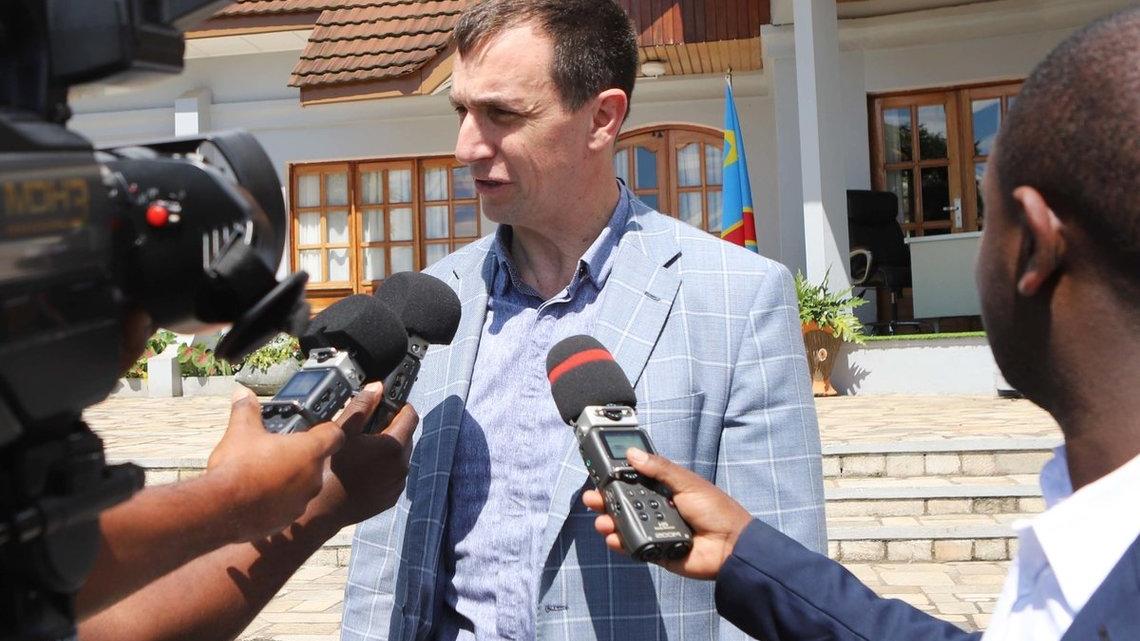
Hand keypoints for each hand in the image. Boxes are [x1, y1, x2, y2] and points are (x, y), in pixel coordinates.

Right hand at [206, 386, 344, 542]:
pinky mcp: (288, 518)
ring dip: (290, 478)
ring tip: (266, 473)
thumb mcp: (241, 431)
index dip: (328, 428)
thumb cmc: (237, 469)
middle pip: (316, 461)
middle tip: (280, 449)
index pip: (335, 434)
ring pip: (303, 484)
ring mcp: (302, 500)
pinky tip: (259, 494)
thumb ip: (246, 410)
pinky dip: (279, 499)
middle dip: (301, 455)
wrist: (220, 510)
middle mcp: (312, 477)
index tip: (319, 427)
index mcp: (309, 451)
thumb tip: (242, 393)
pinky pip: (289, 504)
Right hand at [301, 381, 417, 532]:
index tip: (388, 406)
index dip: (400, 406)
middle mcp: (402, 466)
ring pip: (401, 457)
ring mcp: (398, 484)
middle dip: (393, 428)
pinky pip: (395, 476)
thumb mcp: (343, 431)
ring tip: (365, 451)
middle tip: (370, 429)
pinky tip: (364, 470)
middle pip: (407, 436)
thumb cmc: (330, 468)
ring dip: (390, 450)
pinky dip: (386, 469)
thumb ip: (363, 406)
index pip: (411, 416)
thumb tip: (377, 387)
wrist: (322, 509)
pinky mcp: (392, 497)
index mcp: (394, 446)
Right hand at [582, 448, 752, 579]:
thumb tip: (633, 453)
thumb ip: (660, 469)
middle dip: (606, 500)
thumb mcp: (687, 483)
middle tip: (593, 498)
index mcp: (664, 489)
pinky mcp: (655, 551)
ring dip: (610, 522)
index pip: (634, 481)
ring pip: (625, 525)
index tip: (599, 474)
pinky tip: (613, 538)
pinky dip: (621, 543)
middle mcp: (657, 509)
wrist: (731, 546)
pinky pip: (633, 547)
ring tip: (602, 521)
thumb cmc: (715, 509)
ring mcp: (655, 530)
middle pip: (624, 503)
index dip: (616, 479)